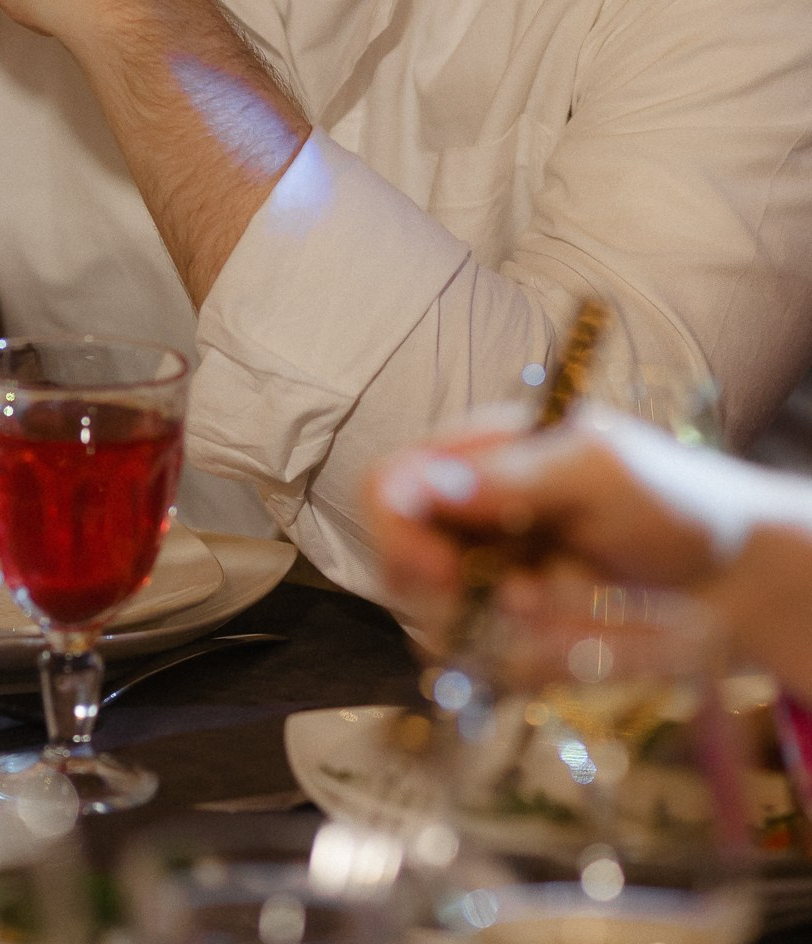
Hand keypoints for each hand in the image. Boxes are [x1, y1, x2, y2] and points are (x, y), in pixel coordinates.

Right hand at [364, 406, 756, 626]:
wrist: (733, 573)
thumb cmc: (673, 497)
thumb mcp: (600, 471)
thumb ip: (514, 476)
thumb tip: (430, 484)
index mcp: (476, 456)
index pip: (388, 487)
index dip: (398, 534)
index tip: (444, 575)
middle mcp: (467, 519)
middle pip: (399, 569)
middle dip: (457, 599)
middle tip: (527, 600)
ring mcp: (485, 581)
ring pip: (444, 629)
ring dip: (513, 632)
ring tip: (581, 605)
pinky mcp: (511, 636)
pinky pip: (493, 667)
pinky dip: (540, 660)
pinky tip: (587, 634)